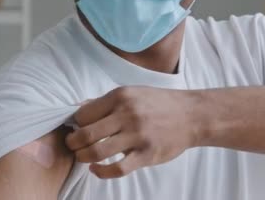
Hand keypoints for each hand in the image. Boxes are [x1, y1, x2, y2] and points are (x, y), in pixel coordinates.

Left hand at [65, 86, 200, 178]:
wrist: (192, 115)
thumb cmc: (160, 103)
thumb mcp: (133, 93)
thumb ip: (106, 102)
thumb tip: (78, 108)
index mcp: (121, 96)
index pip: (83, 114)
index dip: (76, 124)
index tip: (77, 129)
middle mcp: (127, 114)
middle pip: (85, 134)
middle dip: (73, 143)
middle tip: (73, 146)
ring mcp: (137, 135)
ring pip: (96, 152)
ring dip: (83, 157)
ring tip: (83, 157)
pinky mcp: (146, 154)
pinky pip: (117, 169)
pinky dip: (101, 172)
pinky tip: (97, 169)